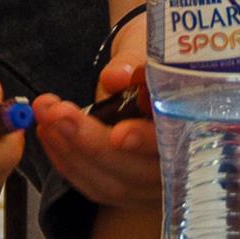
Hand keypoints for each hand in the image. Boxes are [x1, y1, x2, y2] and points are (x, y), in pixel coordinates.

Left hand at [30, 18, 160, 210]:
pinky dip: (67, 162)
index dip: (145, 143)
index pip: (172, 145)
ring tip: (44, 117)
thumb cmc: (153, 58)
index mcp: (195, 132)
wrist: (149, 70)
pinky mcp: (126, 189)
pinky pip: (95, 186)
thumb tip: (116, 77)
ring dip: (71, 152)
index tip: (118, 134)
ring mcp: (151, 185)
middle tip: (56, 113)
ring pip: (111, 183)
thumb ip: (133, 65)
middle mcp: (177, 168)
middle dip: (90, 143)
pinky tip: (47, 135)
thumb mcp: (147, 50)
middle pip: (135, 172)